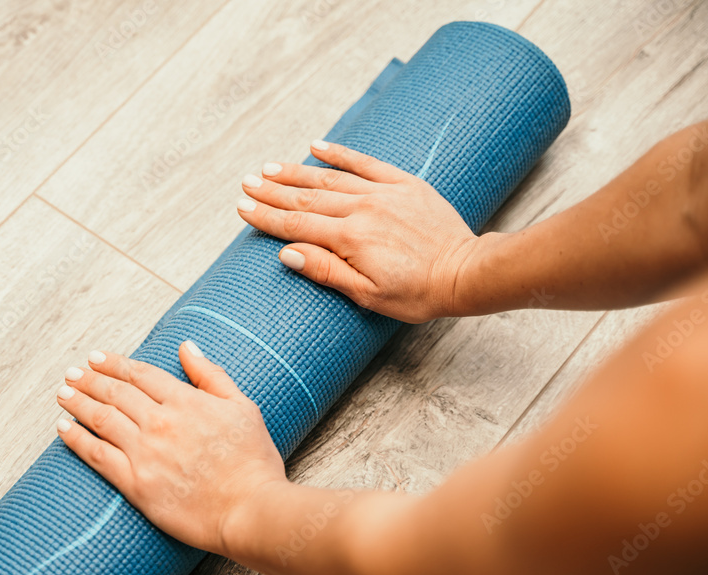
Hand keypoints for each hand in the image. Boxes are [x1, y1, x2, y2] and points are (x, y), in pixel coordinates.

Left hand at [55, 341, 286, 554]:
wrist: (250, 509)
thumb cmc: (252, 461)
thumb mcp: (242, 407)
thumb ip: (211, 375)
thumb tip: (186, 347)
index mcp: (186, 401)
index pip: (140, 374)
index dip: (115, 363)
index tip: (96, 357)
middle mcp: (160, 422)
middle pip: (115, 393)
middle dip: (90, 379)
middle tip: (73, 372)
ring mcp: (145, 452)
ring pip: (101, 418)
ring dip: (78, 402)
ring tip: (63, 393)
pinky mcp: (136, 483)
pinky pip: (96, 455)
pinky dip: (76, 439)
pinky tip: (63, 428)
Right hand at [237, 141, 480, 322]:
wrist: (465, 272)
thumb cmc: (418, 293)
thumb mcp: (367, 294)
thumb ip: (326, 270)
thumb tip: (288, 252)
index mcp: (350, 238)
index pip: (297, 225)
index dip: (266, 217)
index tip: (243, 207)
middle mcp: (362, 209)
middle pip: (306, 198)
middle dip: (272, 191)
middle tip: (246, 183)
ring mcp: (382, 193)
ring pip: (329, 179)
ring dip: (296, 172)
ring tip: (269, 168)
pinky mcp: (403, 184)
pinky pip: (364, 162)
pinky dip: (338, 153)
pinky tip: (315, 146)